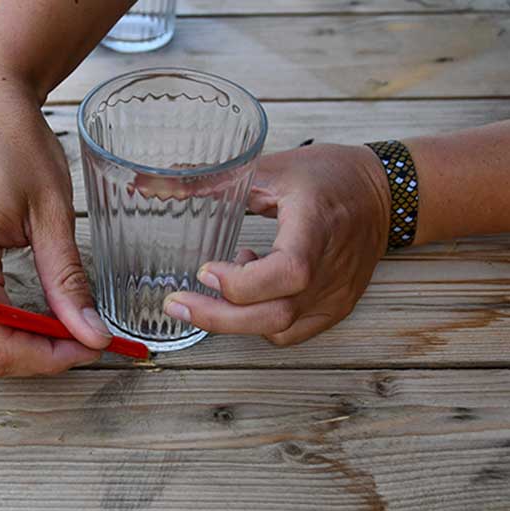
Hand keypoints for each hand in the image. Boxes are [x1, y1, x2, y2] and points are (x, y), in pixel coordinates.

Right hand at [0, 87, 110, 376]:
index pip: (1, 341)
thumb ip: (68, 281)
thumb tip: (92, 334)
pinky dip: (10, 326)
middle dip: (40, 358)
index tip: (96, 345)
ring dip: (26, 345)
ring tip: (70, 327)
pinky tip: (43, 313)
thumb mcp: (52, 214)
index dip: (51, 357)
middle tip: (87, 340)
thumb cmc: (17, 145)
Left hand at [163, 144, 390, 345]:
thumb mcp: (272, 167)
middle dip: (217, 316)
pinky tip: (250, 292)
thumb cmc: (330, 176)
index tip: (205, 269)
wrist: (386, 195)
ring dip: (234, 318)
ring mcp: (335, 295)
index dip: (242, 282)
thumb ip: (213, 180)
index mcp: (316, 227)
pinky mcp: (335, 308)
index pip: (288, 272)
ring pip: (279, 329)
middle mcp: (330, 269)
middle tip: (177, 303)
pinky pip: (290, 332)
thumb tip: (154, 184)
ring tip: (215, 285)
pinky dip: (259, 322)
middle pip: (274, 315)